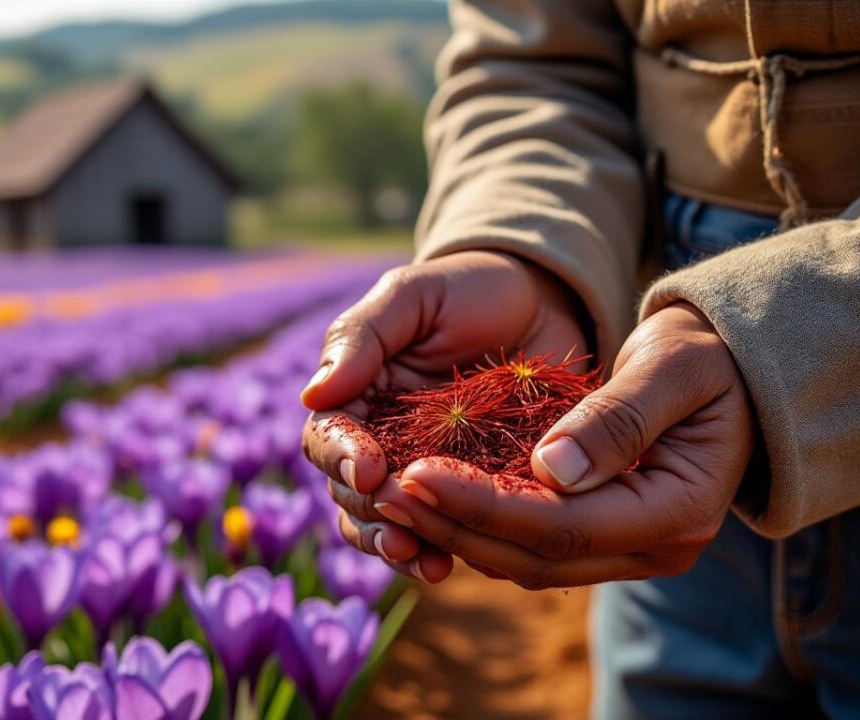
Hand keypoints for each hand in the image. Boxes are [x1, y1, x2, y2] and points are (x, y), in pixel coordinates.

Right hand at [301, 251, 589, 581]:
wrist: (546, 303)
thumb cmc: (469, 290)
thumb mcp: (413, 296)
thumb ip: (362, 337)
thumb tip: (312, 394)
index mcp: (355, 395)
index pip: (327, 437)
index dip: (342, 458)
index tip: (371, 469)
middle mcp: (378, 442)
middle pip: (350, 494)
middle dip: (370, 515)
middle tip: (399, 527)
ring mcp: (422, 473)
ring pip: (385, 525)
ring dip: (395, 546)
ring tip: (422, 560)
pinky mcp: (470, 494)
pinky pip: (442, 533)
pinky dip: (439, 551)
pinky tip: (452, 564)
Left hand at [372, 303, 754, 587]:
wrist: (730, 371)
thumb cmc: (706, 357)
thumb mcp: (673, 367)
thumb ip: (616, 418)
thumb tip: (548, 471)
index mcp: (677, 512)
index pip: (562, 526)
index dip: (482, 505)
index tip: (416, 472)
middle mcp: (653, 548)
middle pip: (535, 558)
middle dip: (454, 526)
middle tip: (383, 491)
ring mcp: (626, 551)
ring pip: (524, 562)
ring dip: (454, 532)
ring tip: (389, 495)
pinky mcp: (600, 538)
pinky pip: (528, 546)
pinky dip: (475, 525)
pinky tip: (426, 496)